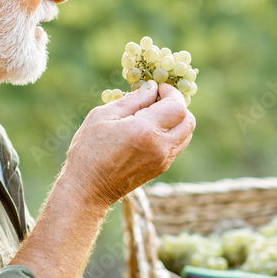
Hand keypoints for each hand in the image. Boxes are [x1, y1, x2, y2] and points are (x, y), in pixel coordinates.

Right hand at [63, 81, 194, 209]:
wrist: (88, 189)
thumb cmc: (89, 150)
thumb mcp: (103, 116)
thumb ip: (132, 100)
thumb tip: (151, 87)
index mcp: (145, 131)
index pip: (178, 106)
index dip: (171, 92)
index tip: (157, 88)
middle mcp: (160, 147)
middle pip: (188, 120)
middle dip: (177, 105)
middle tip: (157, 100)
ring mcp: (163, 160)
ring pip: (186, 134)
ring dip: (176, 120)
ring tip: (153, 116)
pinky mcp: (161, 169)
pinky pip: (177, 146)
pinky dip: (171, 134)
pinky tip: (149, 131)